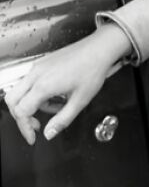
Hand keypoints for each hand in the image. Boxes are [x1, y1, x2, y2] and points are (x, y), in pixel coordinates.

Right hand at [3, 24, 131, 144]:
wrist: (99, 48)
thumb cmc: (92, 70)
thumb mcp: (80, 100)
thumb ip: (62, 120)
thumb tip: (49, 133)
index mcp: (43, 85)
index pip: (21, 112)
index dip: (25, 128)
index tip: (33, 137)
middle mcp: (36, 74)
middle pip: (12, 100)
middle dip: (21, 116)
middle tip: (37, 125)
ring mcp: (38, 67)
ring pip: (20, 90)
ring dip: (32, 104)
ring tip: (56, 106)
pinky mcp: (42, 63)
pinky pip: (29, 81)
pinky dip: (36, 93)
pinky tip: (56, 94)